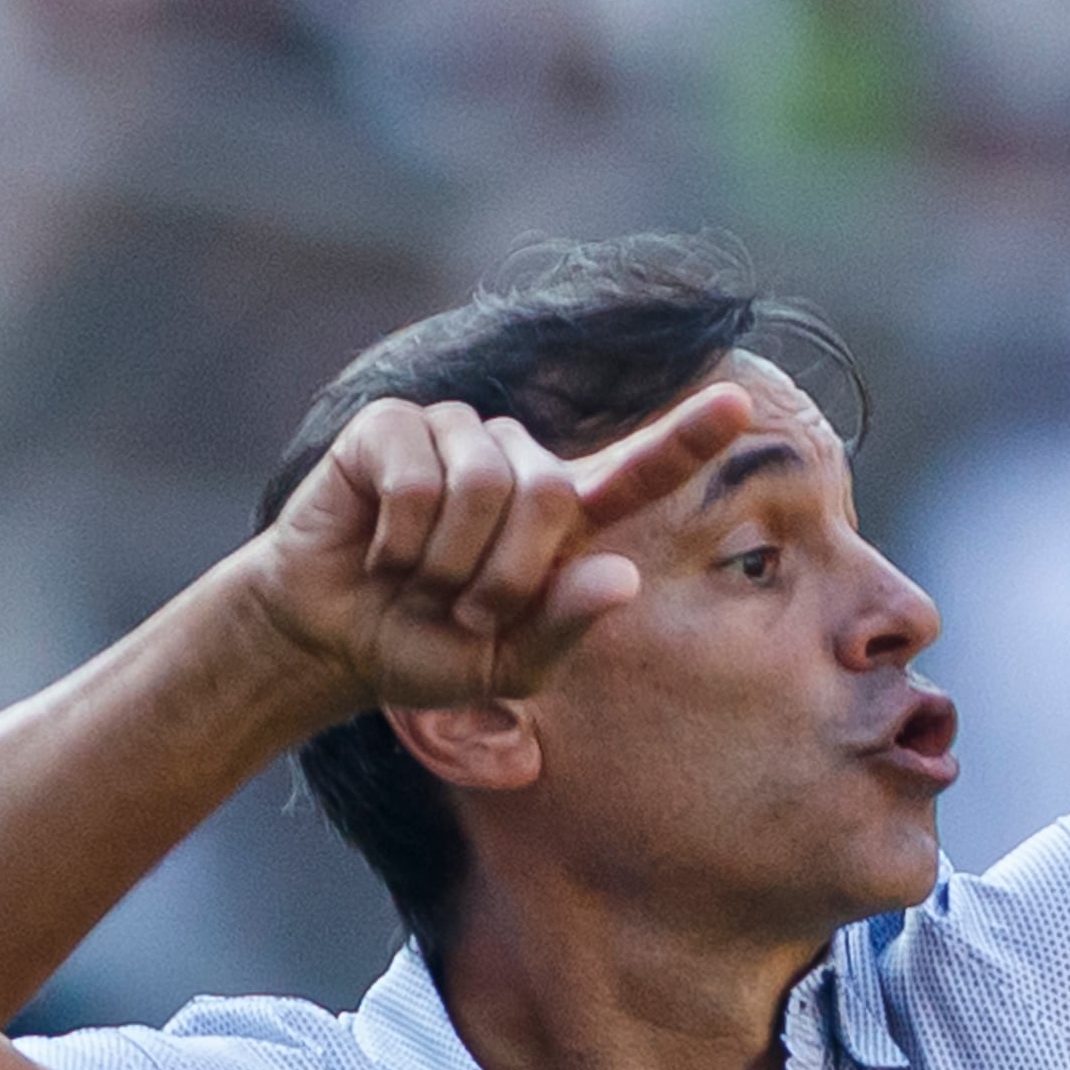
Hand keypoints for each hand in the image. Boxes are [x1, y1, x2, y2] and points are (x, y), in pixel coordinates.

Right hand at [243, 385, 751, 711]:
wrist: (328, 641)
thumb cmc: (423, 648)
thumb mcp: (506, 665)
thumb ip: (563, 627)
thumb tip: (619, 578)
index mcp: (562, 519)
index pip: (637, 470)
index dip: (686, 437)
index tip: (741, 403)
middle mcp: (517, 463)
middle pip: (552, 491)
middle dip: (505, 572)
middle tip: (463, 609)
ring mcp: (456, 435)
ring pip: (486, 482)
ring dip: (447, 560)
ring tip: (417, 580)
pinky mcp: (394, 425)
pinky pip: (420, 475)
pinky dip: (400, 535)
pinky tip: (378, 550)